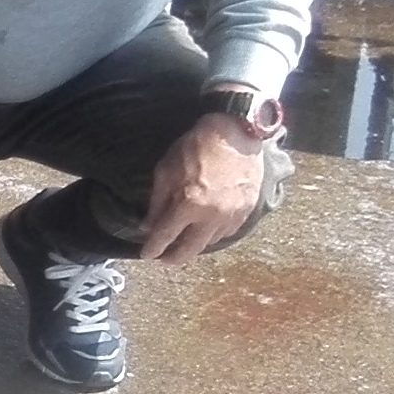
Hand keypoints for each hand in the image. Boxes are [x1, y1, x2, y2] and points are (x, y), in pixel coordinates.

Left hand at [139, 117, 267, 265]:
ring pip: (210, 242)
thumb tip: (148, 227)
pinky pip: (227, 232)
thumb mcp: (166, 171)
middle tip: (165, 259)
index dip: (153, 248)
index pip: (166, 236)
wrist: (235, 134)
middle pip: (190, 249)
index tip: (147, 255)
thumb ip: (156, 203)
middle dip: (175, 257)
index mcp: (189, 204)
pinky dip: (214, 234)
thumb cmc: (195, 148)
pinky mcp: (247, 210)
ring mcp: (232, 214)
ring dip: (195, 245)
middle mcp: (212, 215)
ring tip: (184, 242)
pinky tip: (205, 230)